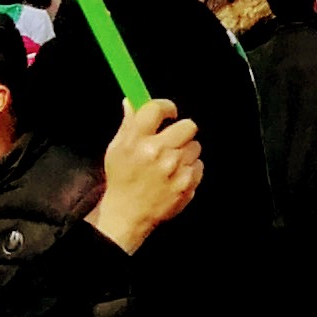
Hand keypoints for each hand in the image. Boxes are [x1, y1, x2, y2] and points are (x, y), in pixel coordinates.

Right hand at [91, 96, 204, 248]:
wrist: (127, 215)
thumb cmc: (122, 180)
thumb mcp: (117, 150)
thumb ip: (128, 123)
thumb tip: (132, 101)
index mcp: (137, 141)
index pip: (157, 109)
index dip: (166, 107)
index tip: (168, 113)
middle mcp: (158, 153)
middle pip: (188, 125)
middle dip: (181, 130)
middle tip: (172, 139)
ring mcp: (175, 169)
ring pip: (195, 146)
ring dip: (186, 151)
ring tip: (171, 162)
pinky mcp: (187, 184)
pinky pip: (199, 165)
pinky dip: (190, 169)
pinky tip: (175, 176)